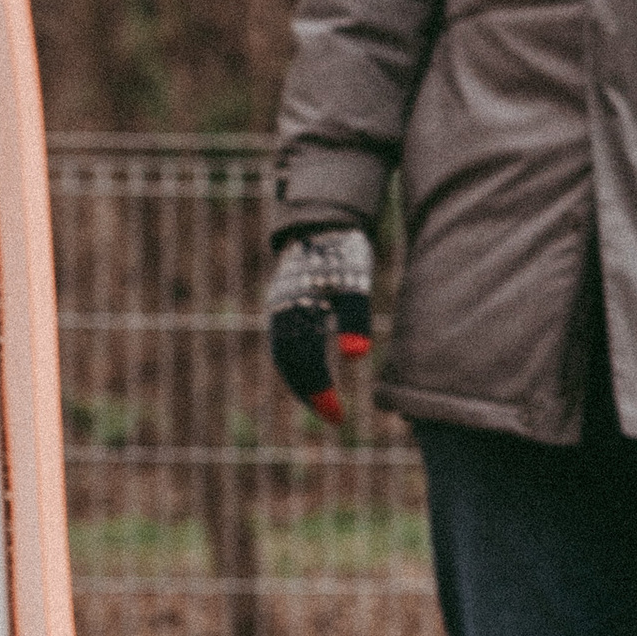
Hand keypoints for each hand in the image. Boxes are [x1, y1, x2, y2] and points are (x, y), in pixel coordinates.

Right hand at [266, 228, 375, 423]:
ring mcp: (280, 307)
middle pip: (289, 365)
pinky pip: (285, 341)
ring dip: (301, 380)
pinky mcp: (284, 301)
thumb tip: (356, 360)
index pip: (304, 365)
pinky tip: (315, 368)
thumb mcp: (355, 284)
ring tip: (322, 399)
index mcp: (296, 312)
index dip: (320, 394)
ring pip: (284, 354)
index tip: (339, 417)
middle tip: (333, 415)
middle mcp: (282, 313)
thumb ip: (354, 320)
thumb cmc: (343, 252)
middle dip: (309, 393)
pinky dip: (297, 362)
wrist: (323, 218)